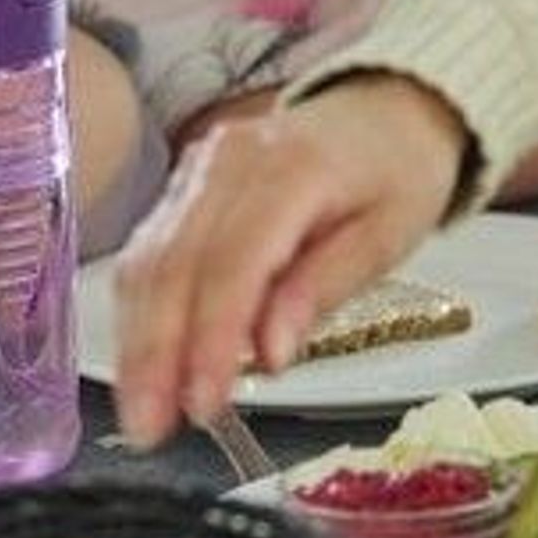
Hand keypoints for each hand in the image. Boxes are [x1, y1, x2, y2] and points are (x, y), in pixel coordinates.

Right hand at [106, 72, 467, 444]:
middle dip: (155, 355)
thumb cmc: (399, 172)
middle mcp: (229, 162)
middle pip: (174, 265)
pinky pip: (149, 252)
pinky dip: (142, 315)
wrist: (388, 108)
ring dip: (138, 344)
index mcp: (291, 168)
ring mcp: (198, 169)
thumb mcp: (390, 235)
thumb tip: (269, 353)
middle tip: (150, 429)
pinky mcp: (183, 186)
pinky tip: (146, 365)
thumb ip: (325, 288)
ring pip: (148, 262)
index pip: (233, 264)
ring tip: (143, 414)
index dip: (210, 340)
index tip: (203, 403)